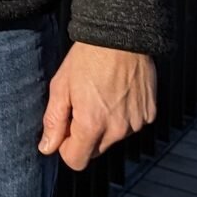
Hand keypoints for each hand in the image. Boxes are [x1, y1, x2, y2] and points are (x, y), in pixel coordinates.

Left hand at [38, 42, 156, 169]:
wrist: (121, 36)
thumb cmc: (86, 58)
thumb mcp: (61, 86)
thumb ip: (53, 121)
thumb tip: (46, 148)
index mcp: (92, 125)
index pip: (76, 161)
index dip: (66, 146)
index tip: (65, 126)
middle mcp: (117, 130)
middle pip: (95, 150)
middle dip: (84, 135)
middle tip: (80, 104)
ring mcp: (136, 123)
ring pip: (114, 137)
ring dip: (105, 125)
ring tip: (100, 93)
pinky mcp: (149, 114)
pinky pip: (132, 125)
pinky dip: (123, 115)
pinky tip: (118, 92)